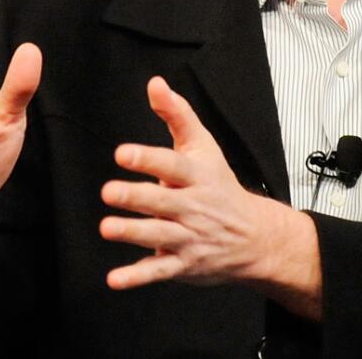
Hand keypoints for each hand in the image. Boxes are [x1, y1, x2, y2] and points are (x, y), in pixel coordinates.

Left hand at [98, 77, 320, 318]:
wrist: (255, 237)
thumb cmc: (220, 186)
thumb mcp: (203, 146)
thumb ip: (176, 115)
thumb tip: (155, 83)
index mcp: (198, 176)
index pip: (173, 165)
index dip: (148, 159)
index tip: (122, 153)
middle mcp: (194, 207)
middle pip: (163, 201)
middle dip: (136, 197)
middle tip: (109, 191)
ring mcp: (189, 237)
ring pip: (159, 235)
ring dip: (132, 233)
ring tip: (107, 228)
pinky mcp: (183, 263)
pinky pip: (159, 271)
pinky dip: (137, 277)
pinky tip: (115, 279)